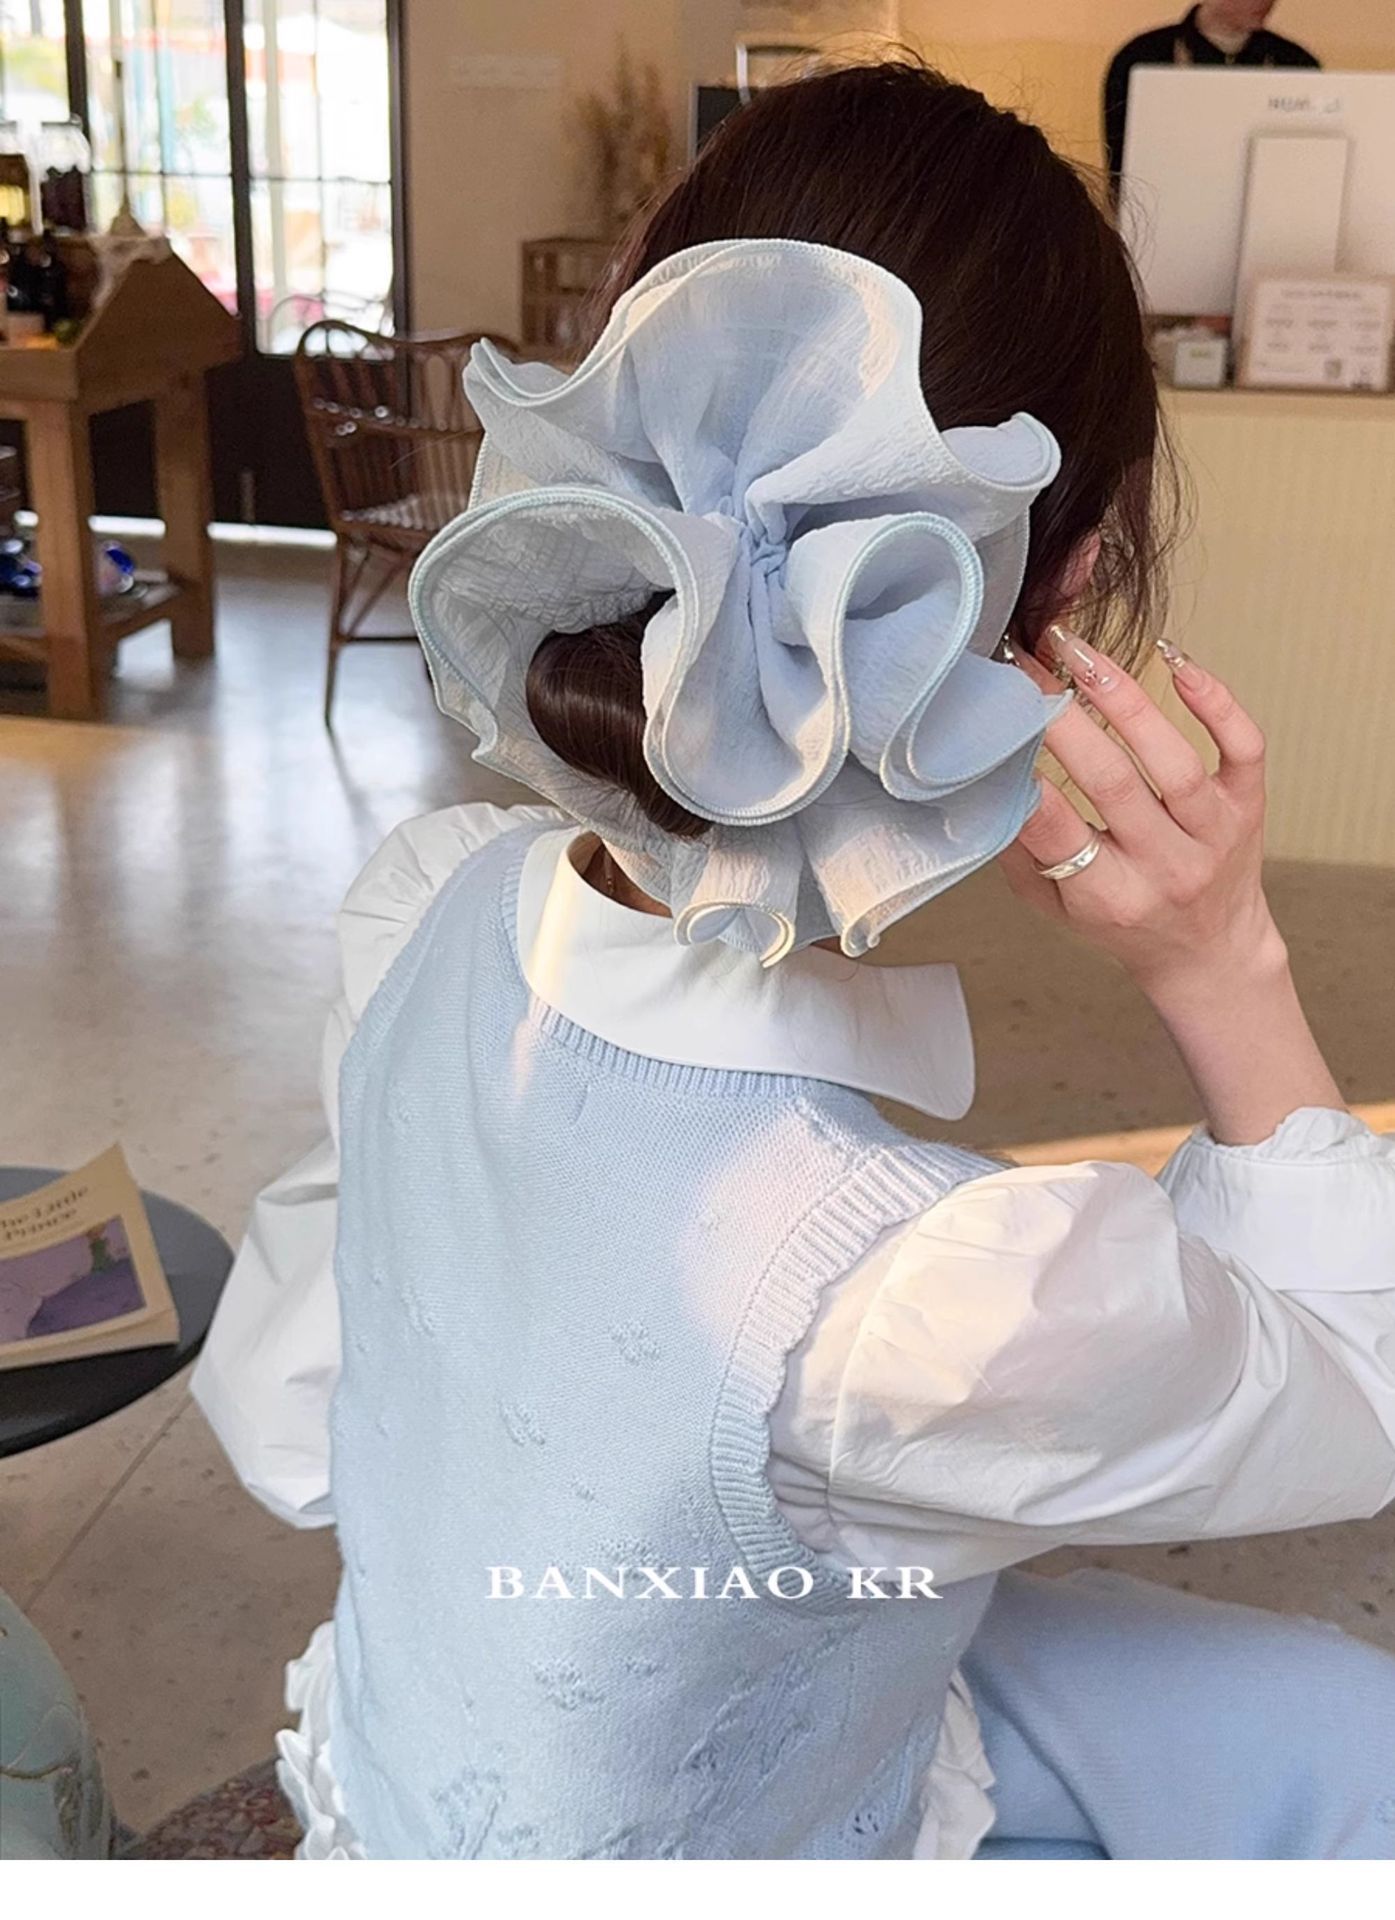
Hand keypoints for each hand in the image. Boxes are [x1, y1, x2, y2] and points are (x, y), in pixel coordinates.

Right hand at [999, 624, 1282, 998]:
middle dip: (1064, 719)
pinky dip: (1216, 701)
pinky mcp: (1249, 805)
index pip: (1059, 832)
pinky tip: (1176, 662)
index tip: (997, 726)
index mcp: (1111, 898)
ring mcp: (1214, 834)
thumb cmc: (1122, 924)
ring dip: (1123, 698)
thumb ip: (1019, 851)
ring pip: (1172, 760)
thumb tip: (986, 777)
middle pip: (1113, 783)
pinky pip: (1242, 747)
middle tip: (1028, 669)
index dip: (1024, 777)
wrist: (1210, 951)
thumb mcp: (1054, 907)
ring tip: (1080, 653)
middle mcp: (1167, 867)